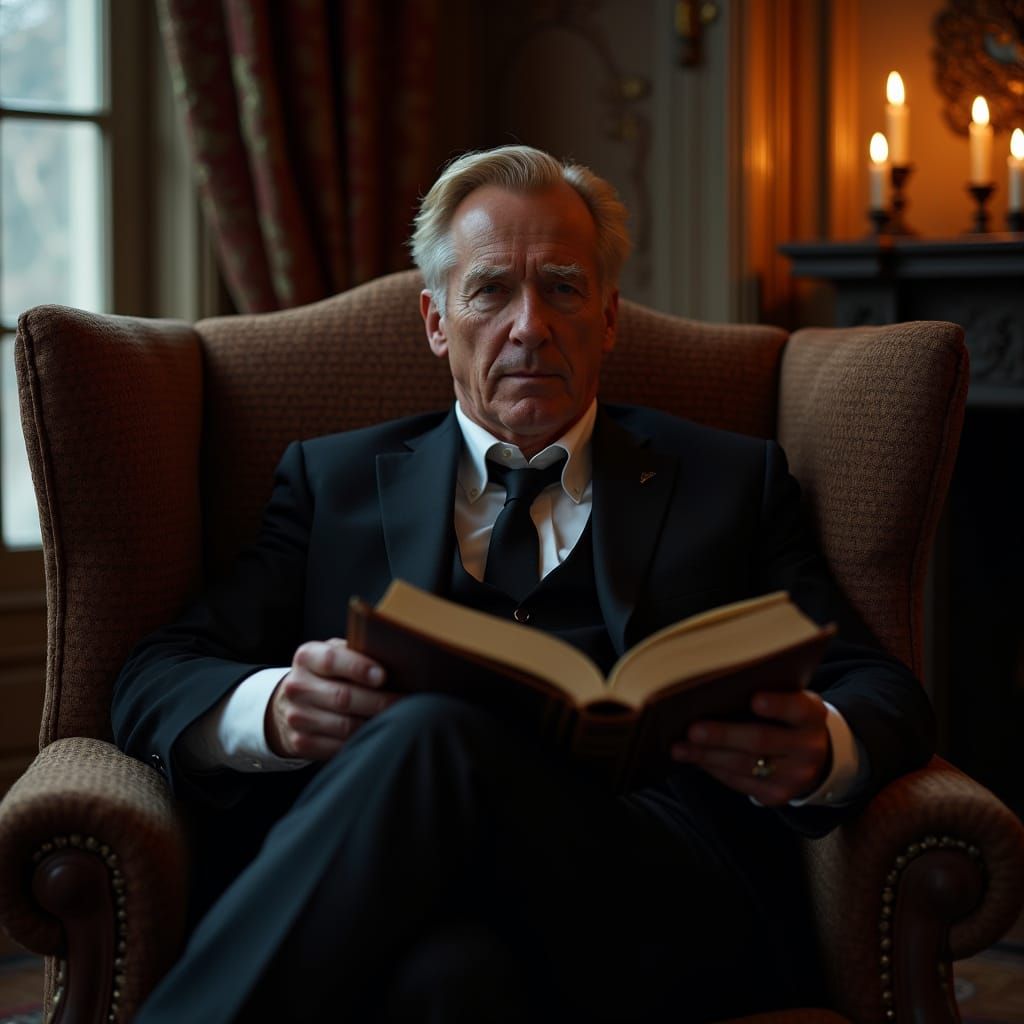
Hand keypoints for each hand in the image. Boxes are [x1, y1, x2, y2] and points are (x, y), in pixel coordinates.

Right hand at [265, 638, 397, 760]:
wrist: (292, 703)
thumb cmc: (328, 674)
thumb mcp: (337, 655)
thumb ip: (358, 653)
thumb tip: (397, 661)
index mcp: (307, 657)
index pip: (332, 660)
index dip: (359, 668)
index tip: (383, 676)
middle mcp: (297, 686)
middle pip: (343, 697)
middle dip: (379, 701)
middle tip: (406, 703)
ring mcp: (296, 717)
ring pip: (344, 726)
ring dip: (374, 724)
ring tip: (398, 720)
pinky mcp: (300, 742)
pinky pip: (338, 747)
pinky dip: (362, 742)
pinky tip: (377, 735)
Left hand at [669, 690, 831, 805]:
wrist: (813, 755)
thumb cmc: (786, 716)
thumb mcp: (789, 700)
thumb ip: (767, 692)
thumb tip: (714, 688)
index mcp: (812, 715)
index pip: (797, 708)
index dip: (778, 705)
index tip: (754, 699)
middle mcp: (809, 747)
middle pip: (762, 740)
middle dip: (723, 735)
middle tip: (693, 730)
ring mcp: (795, 776)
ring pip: (745, 765)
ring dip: (707, 756)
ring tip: (679, 748)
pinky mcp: (777, 795)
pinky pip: (740, 782)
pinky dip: (713, 769)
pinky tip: (694, 758)